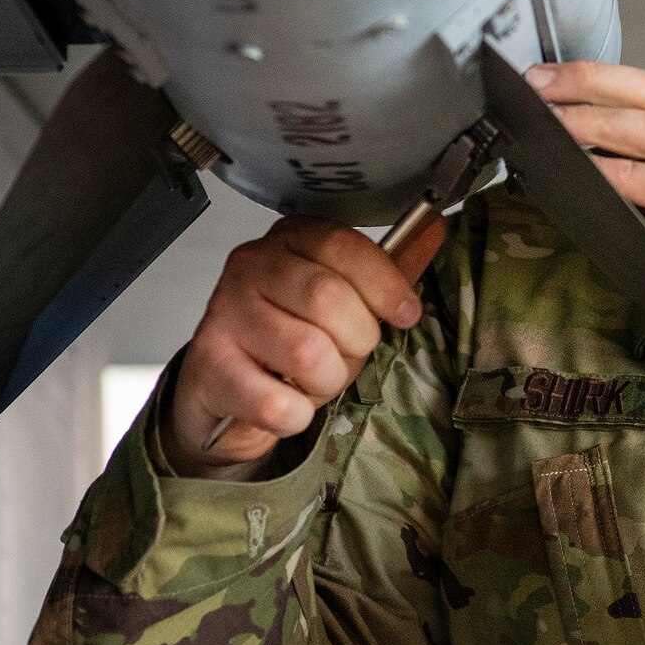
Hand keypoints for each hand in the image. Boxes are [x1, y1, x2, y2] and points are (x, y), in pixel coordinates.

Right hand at [162, 215, 445, 478]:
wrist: (225, 386)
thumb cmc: (293, 335)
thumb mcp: (342, 299)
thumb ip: (383, 275)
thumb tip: (436, 230)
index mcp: (291, 238)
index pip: (344, 247)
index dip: (384, 285)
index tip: (405, 314)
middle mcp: (251, 265)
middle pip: (329, 300)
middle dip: (355, 340)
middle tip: (344, 353)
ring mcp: (224, 313)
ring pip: (307, 353)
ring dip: (325, 380)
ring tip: (311, 378)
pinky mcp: (208, 365)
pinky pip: (278, 403)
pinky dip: (296, 414)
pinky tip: (286, 402)